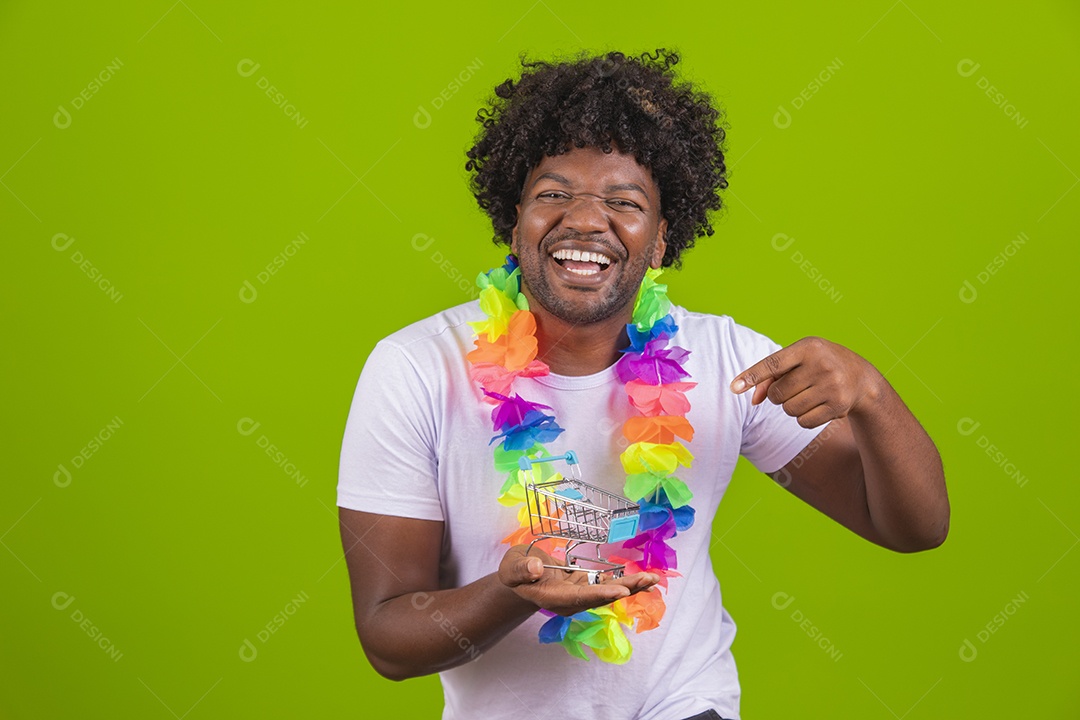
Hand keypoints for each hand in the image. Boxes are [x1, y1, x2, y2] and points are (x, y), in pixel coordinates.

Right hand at [497, 544, 658, 615]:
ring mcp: (579, 595)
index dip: (600, 594)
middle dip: (625, 589)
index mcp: (552, 598)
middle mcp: (570, 601)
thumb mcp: (510, 568)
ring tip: (653, 579)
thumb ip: (520, 569)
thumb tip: (535, 567)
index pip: (579, 598)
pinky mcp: (585, 586)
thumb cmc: (514, 572)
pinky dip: (625, 581)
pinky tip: (642, 578)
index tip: (620, 591)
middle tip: (648, 580)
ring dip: (630, 586)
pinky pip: (607, 585)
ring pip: (607, 592)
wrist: (519, 580)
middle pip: (600, 597)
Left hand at [729, 336, 882, 427]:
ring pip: (788, 410)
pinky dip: (803, 418)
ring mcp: (831, 386)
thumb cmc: (818, 364)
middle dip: (778, 395)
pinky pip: (803, 422)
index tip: (733, 387)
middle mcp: (821, 365)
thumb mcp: (798, 360)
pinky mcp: (838, 406)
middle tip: (794, 387)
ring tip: (807, 395)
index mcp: (808, 347)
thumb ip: (772, 376)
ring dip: (790, 407)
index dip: (752, 376)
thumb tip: (753, 400)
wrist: (861, 377)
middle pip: (777, 394)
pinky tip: (817, 405)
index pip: (773, 364)